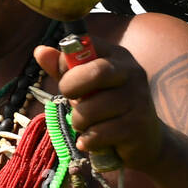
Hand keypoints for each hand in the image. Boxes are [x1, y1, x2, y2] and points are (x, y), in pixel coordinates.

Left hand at [34, 39, 163, 172]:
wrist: (147, 140)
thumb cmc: (109, 108)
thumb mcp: (87, 86)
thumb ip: (64, 70)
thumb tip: (40, 51)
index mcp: (118, 57)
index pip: (87, 46)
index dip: (67, 64)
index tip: (66, 80)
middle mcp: (132, 73)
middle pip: (96, 72)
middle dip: (71, 89)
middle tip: (71, 101)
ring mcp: (137, 100)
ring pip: (90, 109)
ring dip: (78, 122)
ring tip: (86, 125)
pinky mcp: (136, 126)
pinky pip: (98, 134)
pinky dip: (88, 141)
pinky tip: (94, 140)